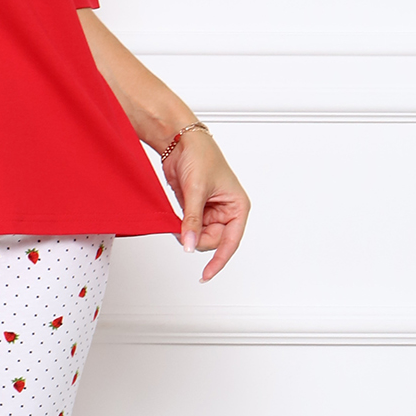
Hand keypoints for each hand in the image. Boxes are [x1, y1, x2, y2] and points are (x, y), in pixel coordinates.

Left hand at [164, 131, 249, 280]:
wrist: (180, 141)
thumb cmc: (200, 156)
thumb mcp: (196, 190)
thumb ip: (192, 220)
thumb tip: (188, 244)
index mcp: (238, 206)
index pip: (230, 241)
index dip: (219, 260)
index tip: (206, 274)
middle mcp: (226, 211)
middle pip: (212, 241)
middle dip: (196, 238)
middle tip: (184, 227)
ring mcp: (210, 212)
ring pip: (199, 237)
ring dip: (187, 232)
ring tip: (181, 215)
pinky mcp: (195, 209)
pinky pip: (189, 228)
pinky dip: (182, 228)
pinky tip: (177, 220)